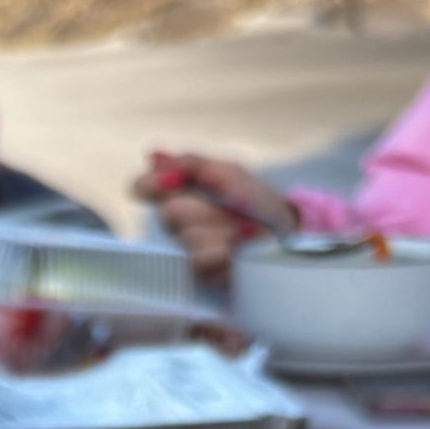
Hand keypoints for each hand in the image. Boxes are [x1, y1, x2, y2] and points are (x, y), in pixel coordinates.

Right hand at [135, 152, 296, 284]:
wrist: (286, 233)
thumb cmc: (258, 200)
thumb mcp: (230, 173)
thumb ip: (193, 163)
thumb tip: (152, 154)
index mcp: (181, 193)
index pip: (143, 187)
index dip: (150, 184)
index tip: (168, 180)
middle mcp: (179, 222)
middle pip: (170, 213)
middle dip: (204, 208)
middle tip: (231, 207)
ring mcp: (189, 249)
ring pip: (189, 238)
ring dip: (221, 231)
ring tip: (243, 230)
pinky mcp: (202, 274)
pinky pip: (203, 260)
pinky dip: (226, 252)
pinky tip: (240, 249)